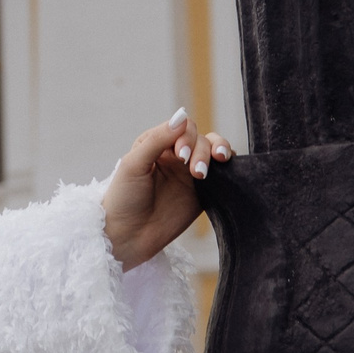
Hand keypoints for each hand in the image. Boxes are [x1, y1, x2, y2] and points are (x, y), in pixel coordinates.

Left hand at [101, 108, 233, 270]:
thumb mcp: (133, 165)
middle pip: (201, 138)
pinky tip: (228, 168)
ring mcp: (190, 173)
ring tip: (212, 168)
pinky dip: (229, 167)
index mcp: (155, 144)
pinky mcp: (203, 192)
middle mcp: (175, 155)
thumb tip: (182, 117)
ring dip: (218, 153)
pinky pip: (222, 174)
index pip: (181, 128)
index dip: (186, 137)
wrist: (128, 235)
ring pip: (214, 151)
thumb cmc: (124, 198)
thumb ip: (156, 140)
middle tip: (196, 172)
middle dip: (202, 150)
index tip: (180, 156)